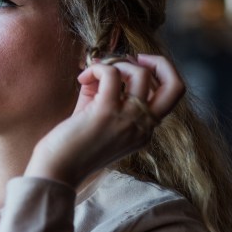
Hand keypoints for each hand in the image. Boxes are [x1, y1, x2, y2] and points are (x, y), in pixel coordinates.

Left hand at [25, 54, 185, 187]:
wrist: (54, 172)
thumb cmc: (71, 149)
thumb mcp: (97, 120)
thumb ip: (105, 94)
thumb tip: (104, 66)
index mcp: (144, 132)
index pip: (168, 97)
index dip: (153, 76)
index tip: (132, 69)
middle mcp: (142, 127)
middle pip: (176, 86)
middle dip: (160, 62)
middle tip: (133, 58)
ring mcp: (127, 119)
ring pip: (142, 74)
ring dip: (119, 62)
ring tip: (96, 72)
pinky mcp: (106, 112)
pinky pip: (111, 73)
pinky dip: (98, 68)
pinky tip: (82, 77)